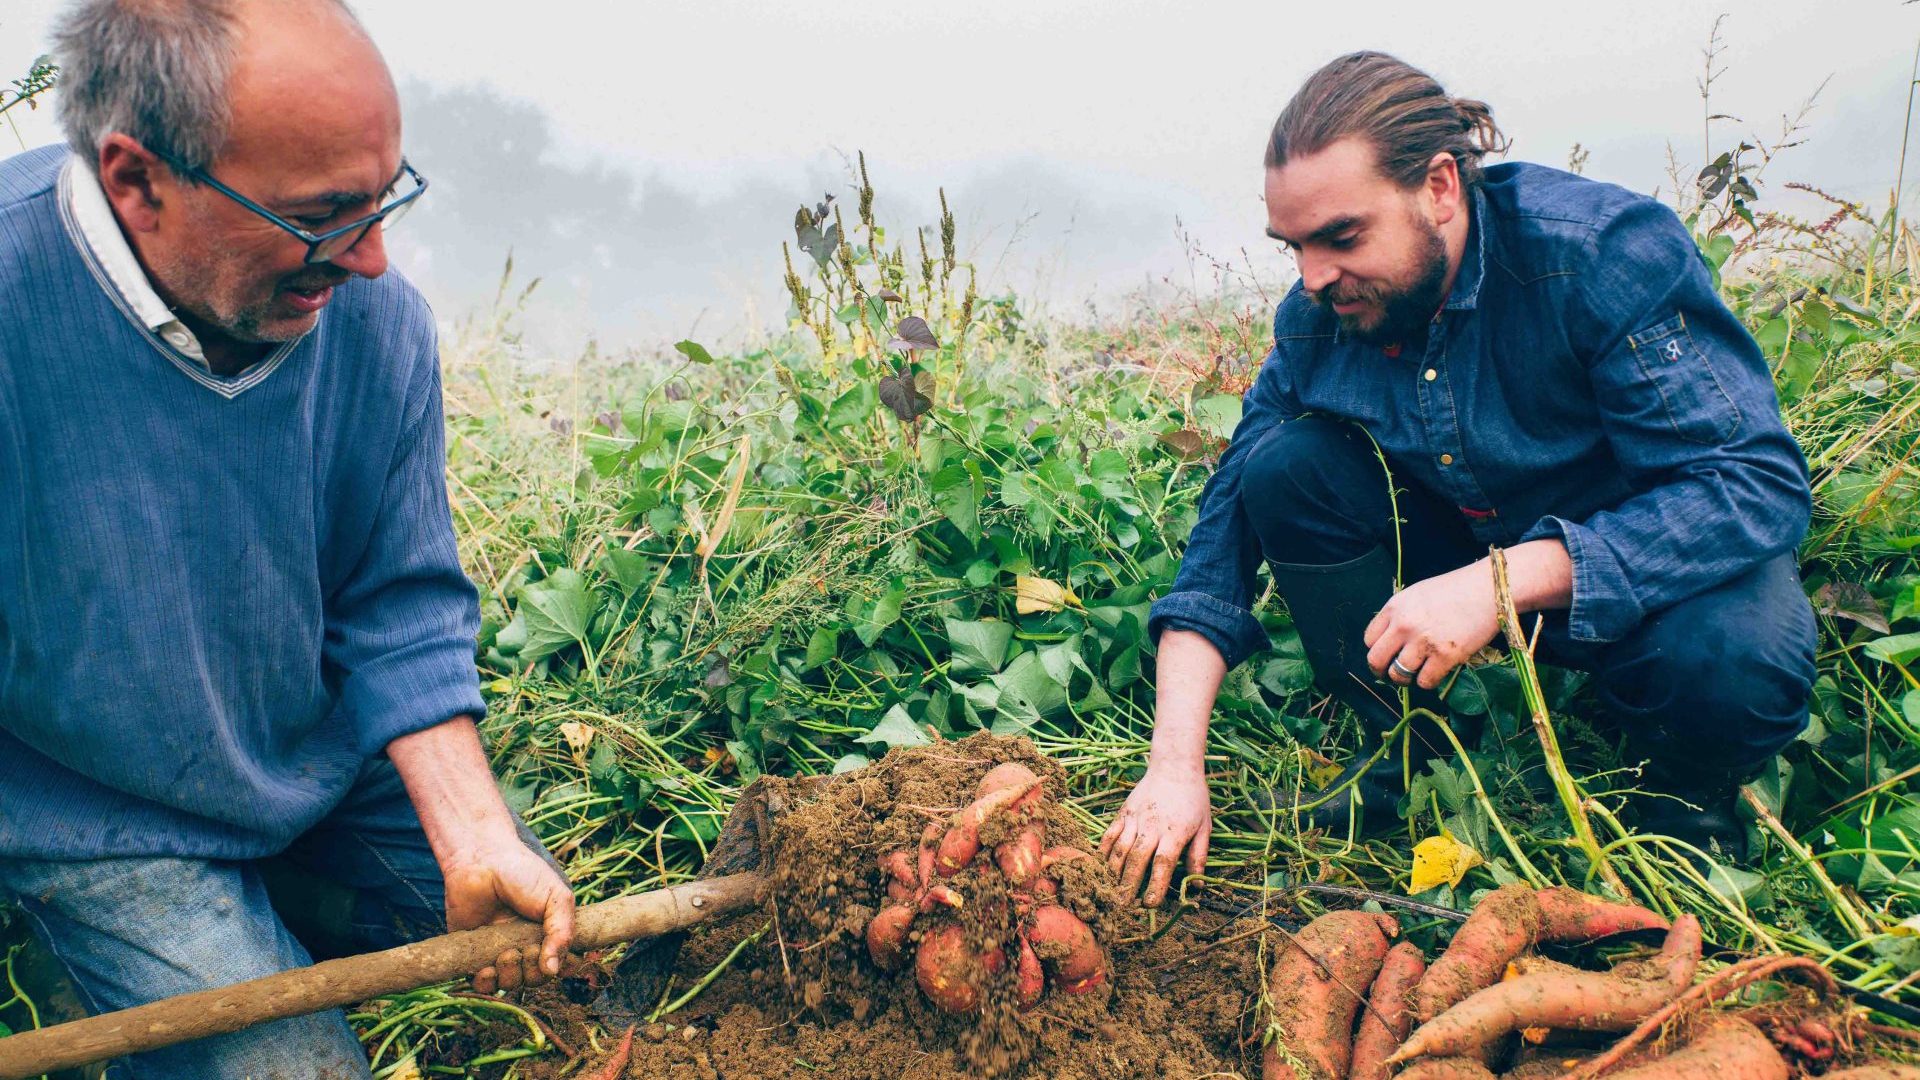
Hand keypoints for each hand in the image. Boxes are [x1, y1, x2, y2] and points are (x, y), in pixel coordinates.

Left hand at [442, 835, 576, 993]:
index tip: (561, 959)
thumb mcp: (556, 898)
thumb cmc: (523, 873)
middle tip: (525, 949)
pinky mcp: (475, 954)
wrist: (482, 860)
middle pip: (538, 979)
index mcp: (551, 933)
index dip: (564, 967)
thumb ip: (562, 933)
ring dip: (511, 976)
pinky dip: (486, 983)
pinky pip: (483, 984)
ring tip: (505, 954)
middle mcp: (528, 945)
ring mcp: (501, 951)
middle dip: (534, 971)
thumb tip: (554, 970)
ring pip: (512, 983)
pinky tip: (486, 969)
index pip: (564, 964)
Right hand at [1099, 764, 1211, 906]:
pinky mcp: (1123, 812)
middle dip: (1129, 885)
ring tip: (1110, 890)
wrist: (1175, 767)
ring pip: (1120, 849)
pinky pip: (1109, 834)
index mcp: (1174, 832)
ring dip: (1114, 872)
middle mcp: (1152, 827)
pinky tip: (1101, 866)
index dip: (1156, 885)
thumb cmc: (1194, 799)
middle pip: (1137, 859)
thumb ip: (1199, 856)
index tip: (1151, 904)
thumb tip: (1197, 885)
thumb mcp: (1204, 827)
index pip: (1163, 863)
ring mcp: (1134, 819)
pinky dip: (1103, 852)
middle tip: (1123, 905)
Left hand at [1363, 559, 1500, 690]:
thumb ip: (1401, 615)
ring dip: (1406, 679)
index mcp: (1395, 607)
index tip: (1387, 655)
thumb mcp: (1418, 594)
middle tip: (1392, 674)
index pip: (1369, 639)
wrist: (1489, 589)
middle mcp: (1404, 625)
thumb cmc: (1455, 590)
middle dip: (1382, 671)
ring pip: (1398, 674)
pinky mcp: (1445, 656)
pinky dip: (1428, 681)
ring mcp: (1424, 641)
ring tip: (1417, 672)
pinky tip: (1436, 672)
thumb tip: (1390, 640)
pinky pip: (1425, 681)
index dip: (1378, 650)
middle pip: (1376, 661)